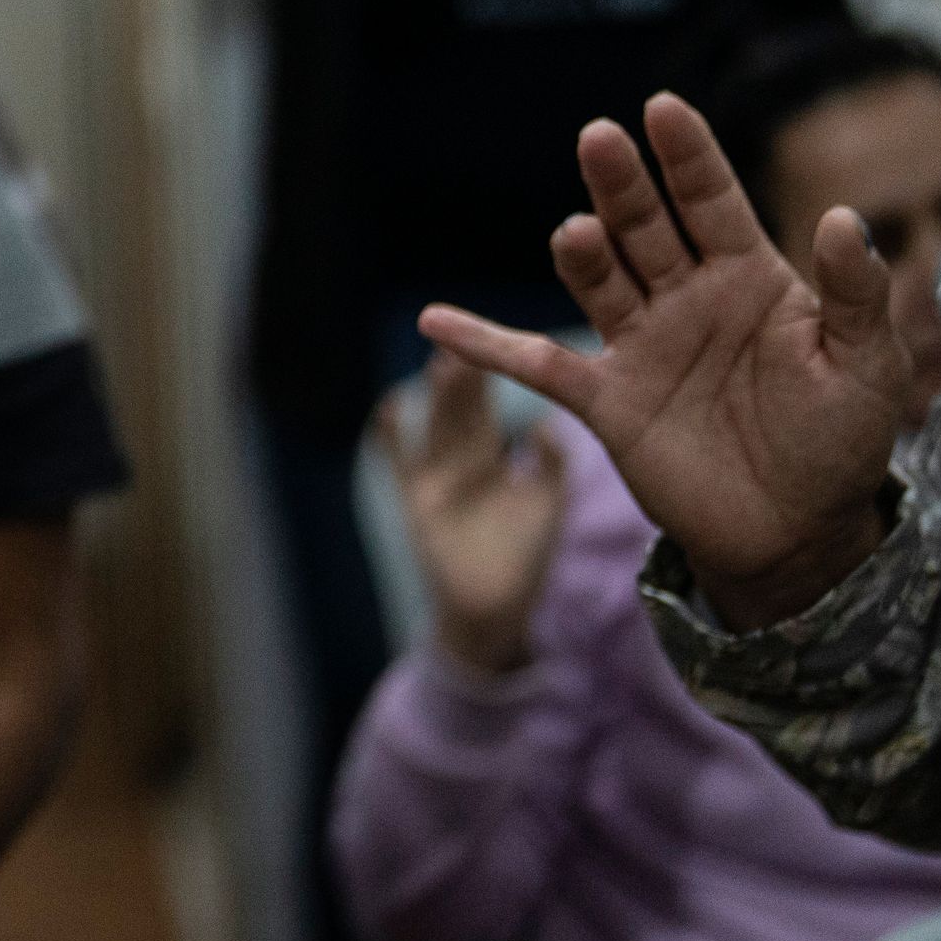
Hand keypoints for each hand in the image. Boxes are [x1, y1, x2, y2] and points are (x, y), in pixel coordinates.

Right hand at [378, 352, 566, 675]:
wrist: (494, 608)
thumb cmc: (523, 556)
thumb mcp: (546, 505)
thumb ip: (549, 466)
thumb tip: (543, 424)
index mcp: (489, 455)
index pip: (487, 404)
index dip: (488, 372)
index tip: (492, 336)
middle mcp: (458, 458)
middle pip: (458, 406)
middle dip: (462, 371)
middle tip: (464, 332)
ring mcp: (434, 476)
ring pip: (436, 424)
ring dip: (438, 394)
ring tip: (443, 359)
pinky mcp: (416, 500)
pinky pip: (399, 461)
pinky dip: (392, 435)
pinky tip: (392, 406)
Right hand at [425, 95, 908, 634]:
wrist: (799, 534)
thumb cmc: (841, 442)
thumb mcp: (869, 366)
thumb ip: (855, 294)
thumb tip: (842, 217)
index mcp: (748, 278)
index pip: (711, 201)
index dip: (688, 156)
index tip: (663, 108)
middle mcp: (684, 298)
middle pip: (642, 226)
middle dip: (621, 183)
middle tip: (600, 137)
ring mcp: (640, 345)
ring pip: (599, 281)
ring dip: (582, 254)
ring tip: (579, 233)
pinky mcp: (606, 399)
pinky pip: (538, 365)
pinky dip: (486, 343)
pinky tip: (436, 321)